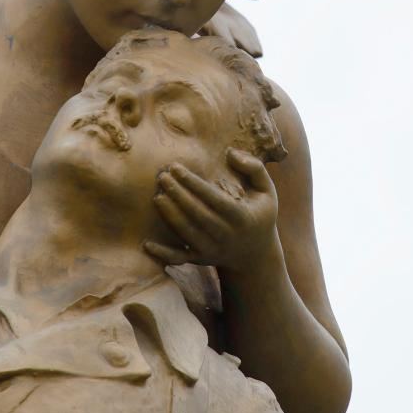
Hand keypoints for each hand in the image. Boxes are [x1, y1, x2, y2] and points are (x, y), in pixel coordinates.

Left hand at [144, 149, 278, 272]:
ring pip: (187, 233)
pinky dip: (163, 253)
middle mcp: (227, 235)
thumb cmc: (258, 213)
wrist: (255, 255)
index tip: (175, 167)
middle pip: (197, 214)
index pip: (213, 198)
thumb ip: (254, 168)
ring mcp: (213, 250)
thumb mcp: (266, 191)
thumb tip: (230, 152)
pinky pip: (180, 258)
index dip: (193, 182)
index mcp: (241, 217)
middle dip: (177, 194)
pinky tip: (146, 244)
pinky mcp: (201, 260)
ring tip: (157, 195)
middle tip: (161, 176)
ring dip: (170, 215)